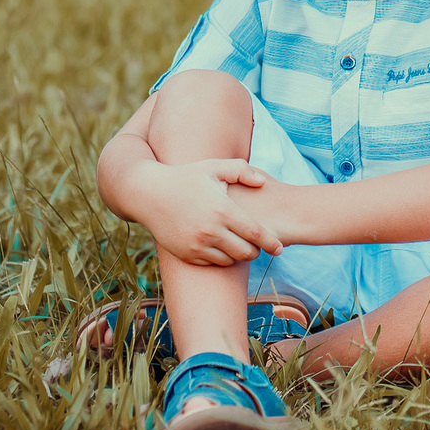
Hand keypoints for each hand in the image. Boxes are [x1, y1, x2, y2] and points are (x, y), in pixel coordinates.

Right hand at [130, 159, 286, 267]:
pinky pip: (212, 263)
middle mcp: (211, 231)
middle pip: (246, 252)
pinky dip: (220, 258)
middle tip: (257, 245)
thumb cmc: (185, 177)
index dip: (271, 243)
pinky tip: (221, 246)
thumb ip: (241, 170)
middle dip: (256, 251)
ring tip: (239, 245)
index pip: (256, 233)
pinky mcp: (187, 254)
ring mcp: (197, 245)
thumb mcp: (213, 166)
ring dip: (237, 255)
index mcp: (222, 210)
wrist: (149, 194)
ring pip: (230, 261)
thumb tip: (262, 182)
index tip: (280, 248)